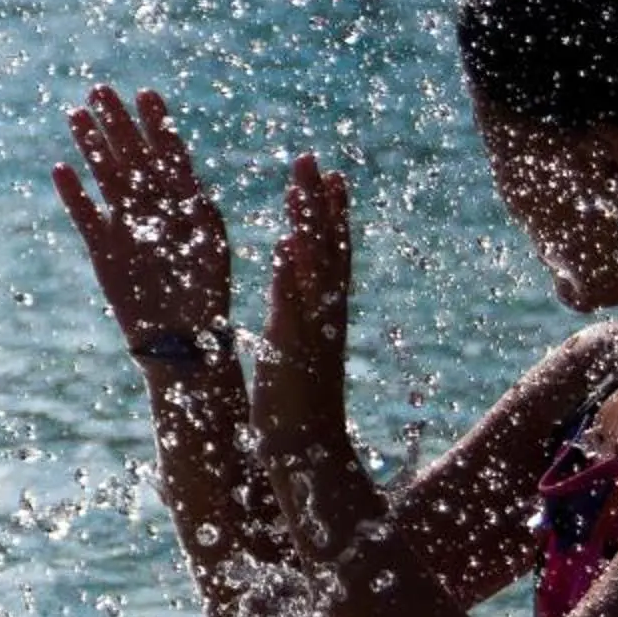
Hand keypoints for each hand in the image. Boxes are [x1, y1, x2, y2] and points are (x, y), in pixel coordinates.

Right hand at [53, 85, 232, 364]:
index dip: (157, 124)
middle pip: (132, 157)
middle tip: (100, 90)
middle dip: (118, 124)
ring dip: (92, 147)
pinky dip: (74, 195)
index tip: (146, 94)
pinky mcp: (104, 251)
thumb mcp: (210, 247)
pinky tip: (60, 169)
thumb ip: (196, 211)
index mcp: (184, 204)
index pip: (169, 154)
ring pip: (107, 178)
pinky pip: (85, 217)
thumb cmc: (206, 297)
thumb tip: (184, 178)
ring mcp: (127, 228)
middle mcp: (154, 210)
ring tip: (76, 115)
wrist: (183, 343)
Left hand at [254, 154, 391, 564]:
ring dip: (310, 224)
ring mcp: (314, 331)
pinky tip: (285, 246)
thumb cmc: (298, 408)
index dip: (331, 213)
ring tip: (303, 184)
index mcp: (325, 314)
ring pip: (317, 268)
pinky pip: (295, 307)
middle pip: (328, 248)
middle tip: (312, 160)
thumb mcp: (293, 348)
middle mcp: (326, 316)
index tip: (329, 175)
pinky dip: (292, 276)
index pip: (332, 252)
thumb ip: (295, 316)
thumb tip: (289, 290)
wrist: (307, 457)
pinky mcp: (295, 351)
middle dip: (319, 203)